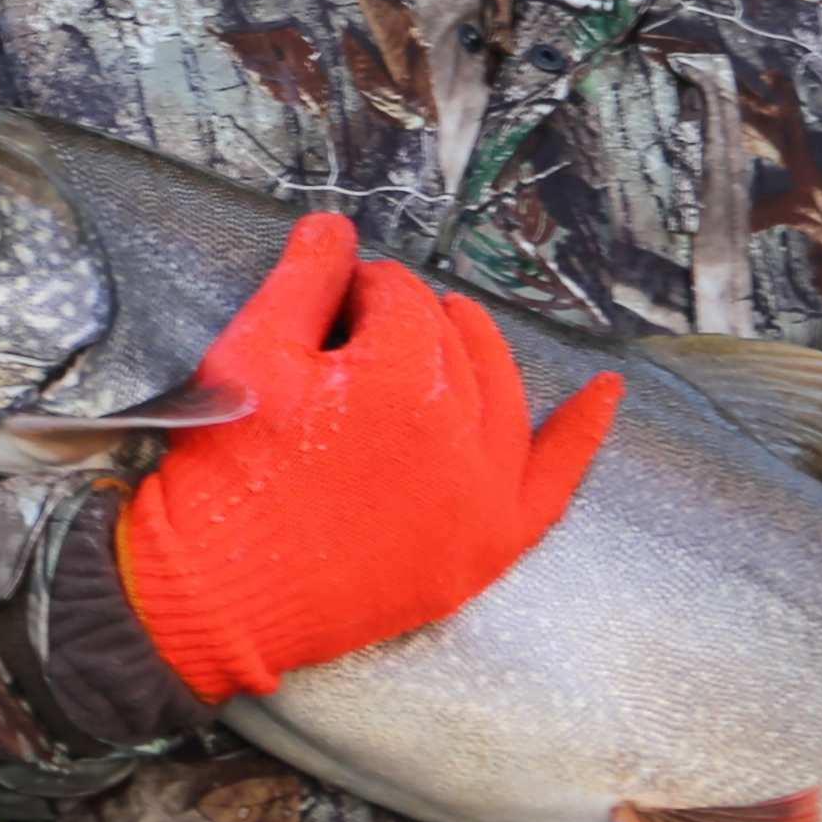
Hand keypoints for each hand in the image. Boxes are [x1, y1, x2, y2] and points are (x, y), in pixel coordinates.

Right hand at [112, 215, 615, 705]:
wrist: (217, 593)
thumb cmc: (227, 473)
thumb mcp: (251, 355)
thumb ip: (304, 280)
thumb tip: (336, 227)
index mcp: (401, 376)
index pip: (399, 298)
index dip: (360, 290)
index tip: (331, 304)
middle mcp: (459, 431)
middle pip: (450, 342)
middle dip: (409, 322)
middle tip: (360, 331)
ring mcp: (480, 495)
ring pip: (500, 395)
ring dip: (478, 355)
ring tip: (449, 335)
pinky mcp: (483, 548)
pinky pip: (553, 482)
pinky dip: (580, 433)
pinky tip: (604, 392)